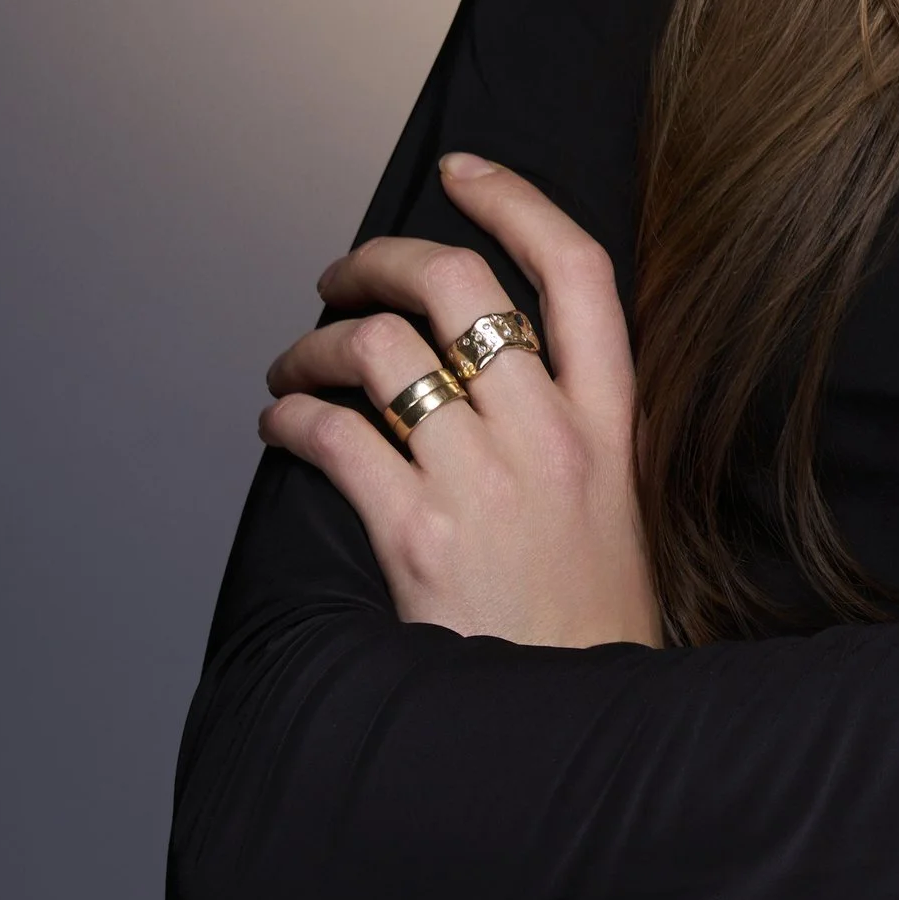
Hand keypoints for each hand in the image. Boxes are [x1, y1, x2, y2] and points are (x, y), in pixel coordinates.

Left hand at [261, 152, 659, 647]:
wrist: (579, 729)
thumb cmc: (586, 619)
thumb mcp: (616, 498)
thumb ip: (568, 419)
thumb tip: (477, 350)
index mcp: (609, 419)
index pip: (578, 269)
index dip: (517, 200)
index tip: (463, 170)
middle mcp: (552, 435)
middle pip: (462, 285)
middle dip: (383, 257)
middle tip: (343, 271)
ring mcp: (487, 482)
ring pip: (382, 349)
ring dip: (316, 343)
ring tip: (295, 365)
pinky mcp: (421, 536)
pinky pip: (338, 438)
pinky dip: (292, 417)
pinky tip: (282, 425)